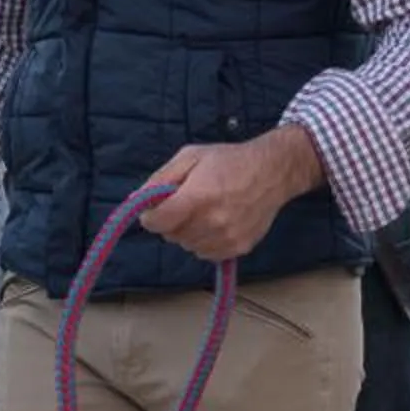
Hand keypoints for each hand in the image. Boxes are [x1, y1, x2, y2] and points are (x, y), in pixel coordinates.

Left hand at [135, 127, 325, 264]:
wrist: (273, 171)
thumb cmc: (229, 160)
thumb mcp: (190, 156)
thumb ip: (161, 179)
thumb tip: (136, 200)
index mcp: (197, 197)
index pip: (157, 223)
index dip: (150, 216)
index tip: (154, 209)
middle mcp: (212, 222)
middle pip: (171, 236)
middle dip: (171, 221)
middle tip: (185, 203)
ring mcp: (227, 238)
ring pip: (188, 246)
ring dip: (188, 232)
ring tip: (204, 211)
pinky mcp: (239, 248)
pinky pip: (206, 253)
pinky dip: (204, 241)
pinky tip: (215, 223)